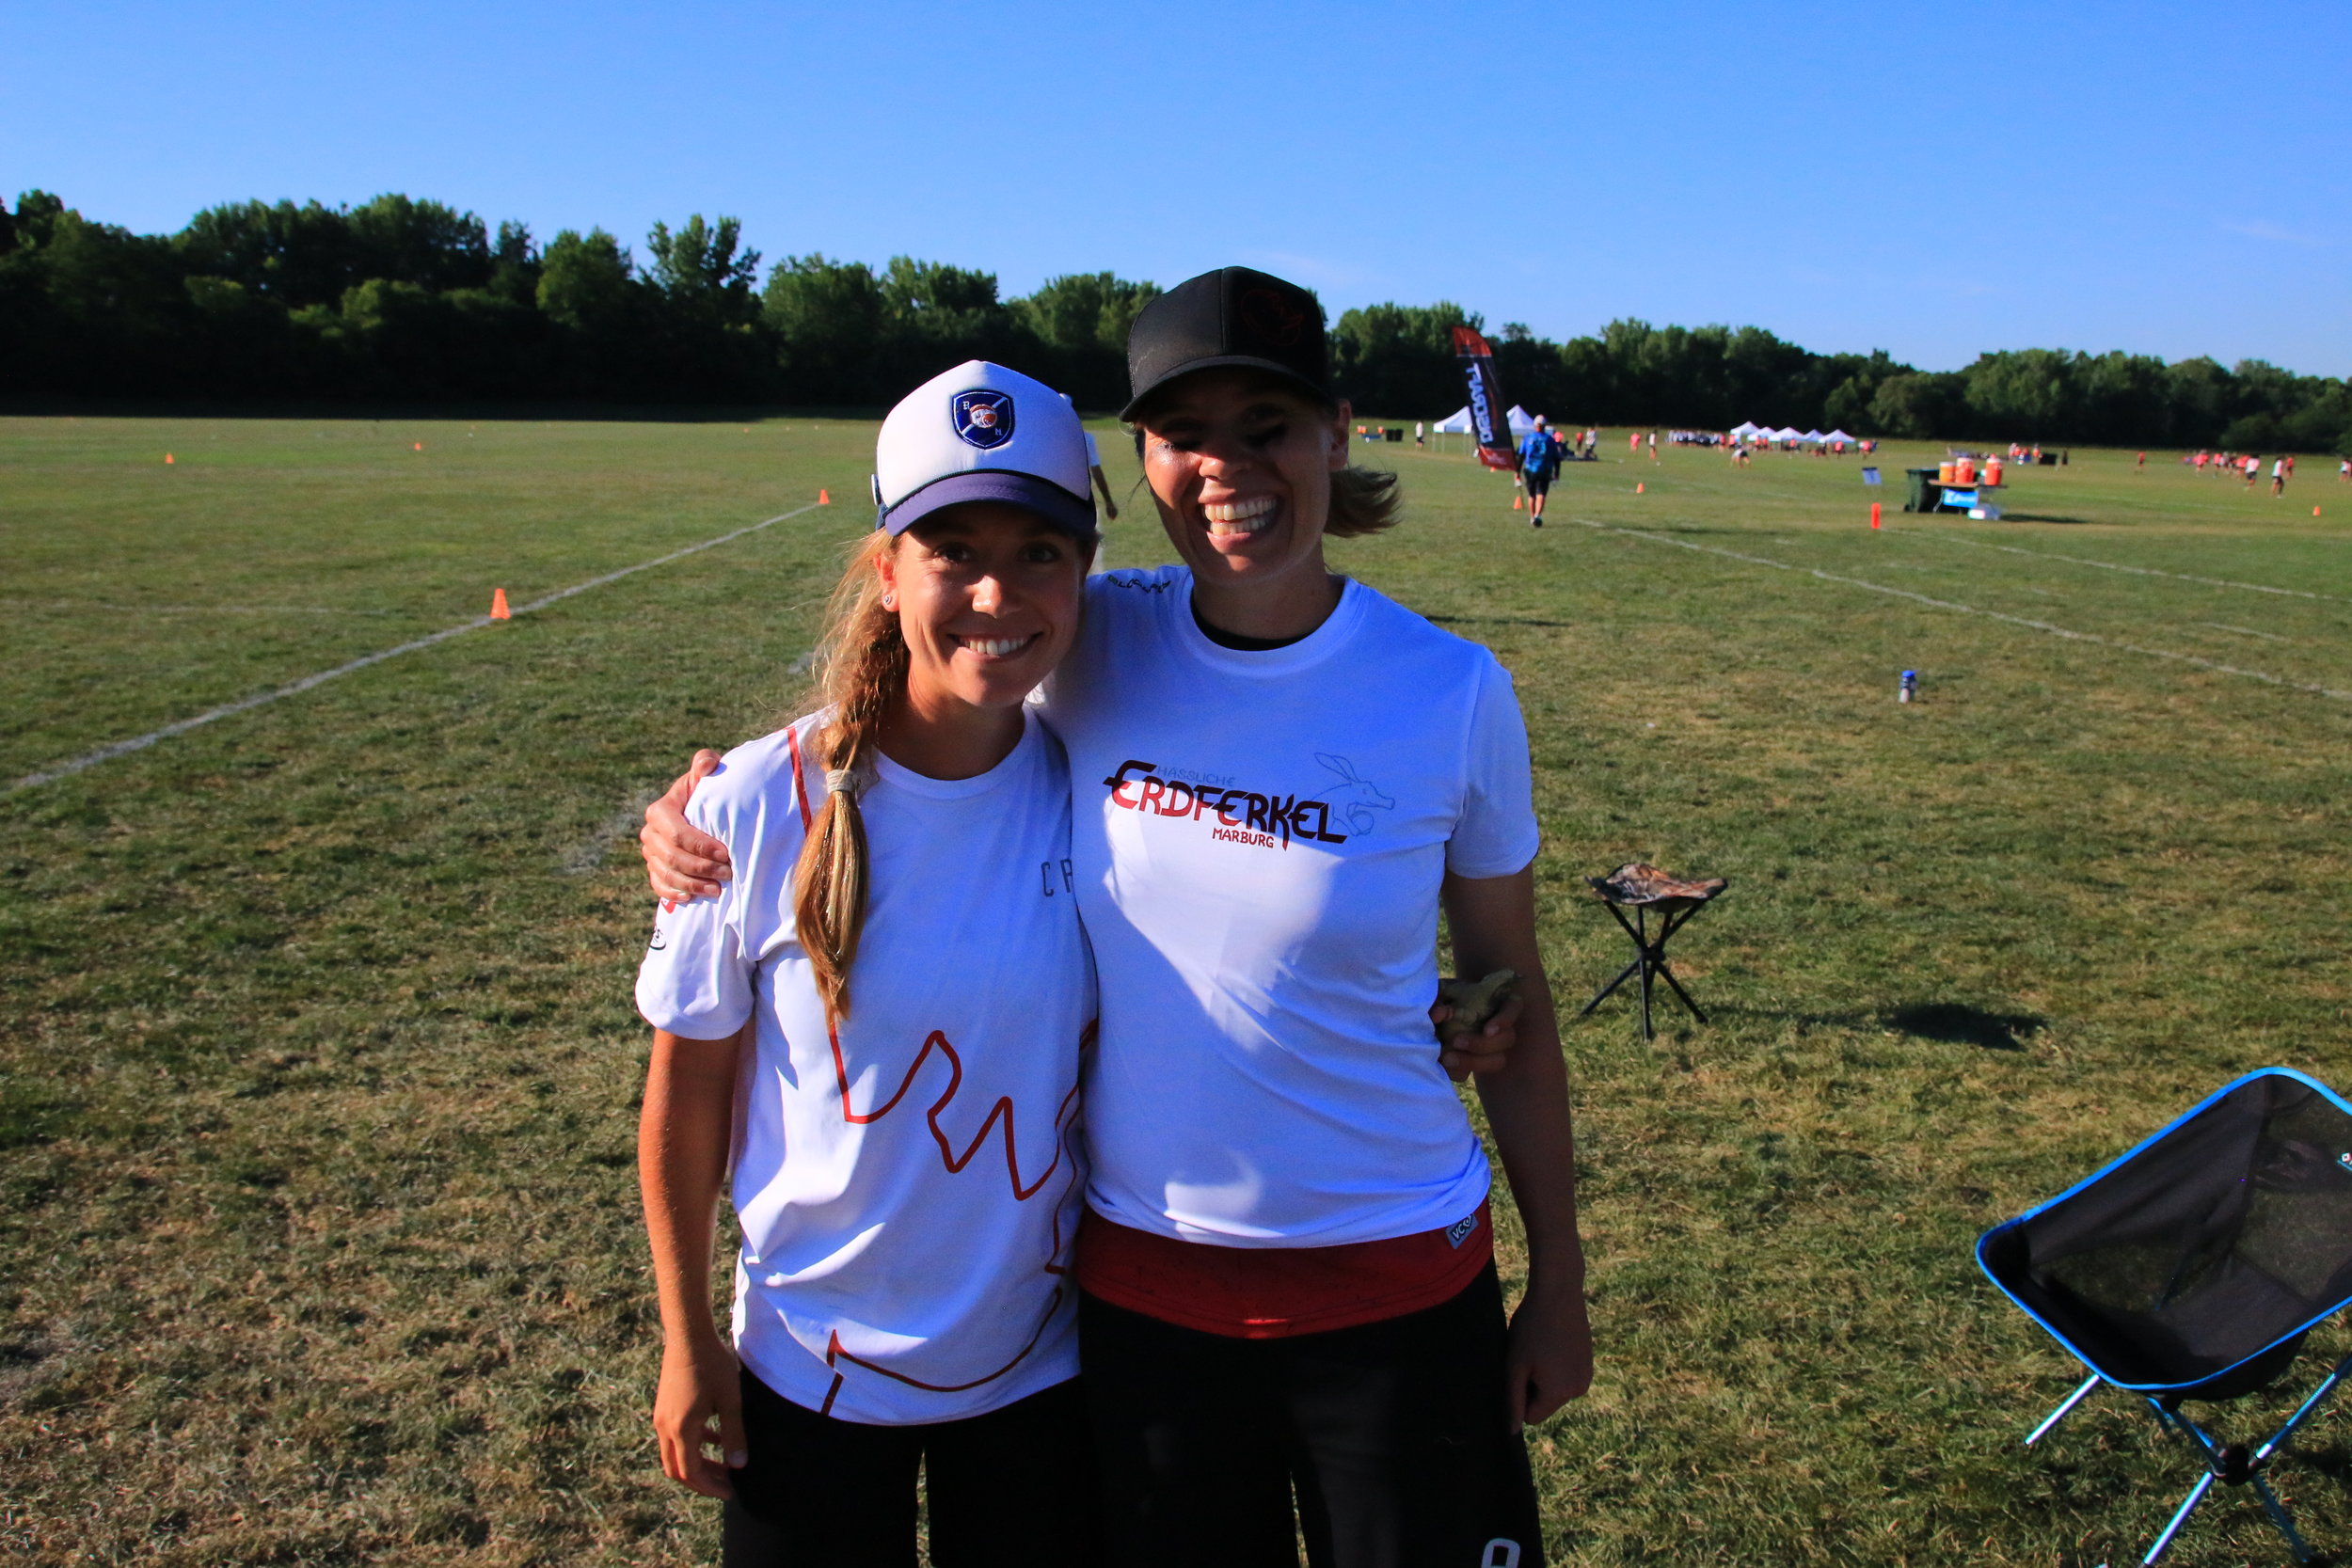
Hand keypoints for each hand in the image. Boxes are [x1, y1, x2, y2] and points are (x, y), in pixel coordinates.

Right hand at [642, 750, 730, 904]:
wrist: (701, 813)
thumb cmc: (707, 793)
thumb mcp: (706, 777)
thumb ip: (705, 764)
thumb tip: (706, 763)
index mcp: (660, 811)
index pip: (676, 833)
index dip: (700, 846)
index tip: (725, 852)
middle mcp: (650, 833)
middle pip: (672, 857)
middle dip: (701, 867)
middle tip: (728, 873)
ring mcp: (650, 853)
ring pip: (667, 874)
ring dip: (693, 884)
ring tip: (719, 889)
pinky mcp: (654, 869)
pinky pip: (660, 886)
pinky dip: (675, 894)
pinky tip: (693, 898)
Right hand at [653, 1332, 745, 1498]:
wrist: (688, 1334)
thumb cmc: (713, 1364)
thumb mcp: (730, 1400)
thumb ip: (734, 1434)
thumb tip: (739, 1465)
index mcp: (681, 1429)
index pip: (690, 1472)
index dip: (709, 1487)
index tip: (730, 1492)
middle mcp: (665, 1427)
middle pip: (677, 1469)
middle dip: (702, 1480)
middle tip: (726, 1483)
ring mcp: (662, 1417)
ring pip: (674, 1454)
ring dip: (697, 1463)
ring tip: (724, 1464)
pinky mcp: (664, 1406)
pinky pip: (675, 1436)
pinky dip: (693, 1444)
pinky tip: (715, 1436)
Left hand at [1431, 990, 1523, 1081]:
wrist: (1434, 1016)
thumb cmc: (1444, 997)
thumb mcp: (1440, 994)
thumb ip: (1438, 1000)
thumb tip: (1438, 1014)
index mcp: (1497, 1003)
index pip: (1512, 1007)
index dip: (1505, 1020)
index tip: (1488, 1030)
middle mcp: (1500, 1027)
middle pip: (1507, 1039)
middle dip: (1482, 1044)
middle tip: (1456, 1041)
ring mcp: (1491, 1048)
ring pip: (1497, 1061)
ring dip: (1474, 1062)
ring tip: (1447, 1058)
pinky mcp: (1472, 1064)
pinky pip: (1470, 1073)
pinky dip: (1457, 1071)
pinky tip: (1442, 1066)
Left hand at [1505, 1275, 1592, 1430]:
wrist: (1559, 1293)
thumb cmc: (1531, 1327)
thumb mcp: (1515, 1364)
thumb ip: (1513, 1400)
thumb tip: (1513, 1430)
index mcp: (1560, 1394)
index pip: (1532, 1416)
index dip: (1520, 1395)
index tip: (1520, 1369)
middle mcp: (1578, 1390)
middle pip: (1545, 1403)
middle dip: (1534, 1385)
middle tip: (1530, 1355)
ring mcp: (1587, 1376)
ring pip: (1555, 1389)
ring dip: (1545, 1375)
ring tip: (1542, 1346)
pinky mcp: (1589, 1362)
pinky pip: (1566, 1376)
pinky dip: (1557, 1365)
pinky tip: (1553, 1341)